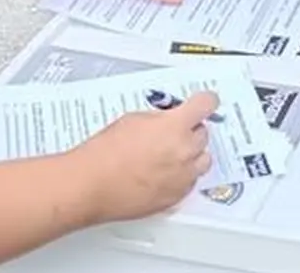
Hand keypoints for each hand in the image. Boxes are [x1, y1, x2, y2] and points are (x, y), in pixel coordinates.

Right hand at [74, 91, 216, 223]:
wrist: (93, 185)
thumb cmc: (106, 153)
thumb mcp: (133, 120)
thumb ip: (159, 119)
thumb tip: (168, 120)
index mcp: (175, 127)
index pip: (206, 105)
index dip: (205, 101)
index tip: (204, 102)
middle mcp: (184, 152)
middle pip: (204, 134)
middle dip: (191, 131)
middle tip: (172, 133)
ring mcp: (182, 177)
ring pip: (202, 161)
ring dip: (191, 155)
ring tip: (169, 156)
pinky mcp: (176, 198)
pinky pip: (189, 182)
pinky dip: (181, 176)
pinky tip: (161, 174)